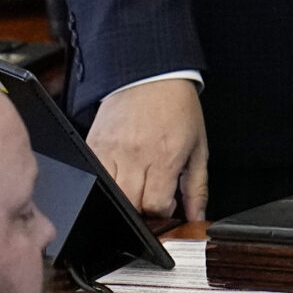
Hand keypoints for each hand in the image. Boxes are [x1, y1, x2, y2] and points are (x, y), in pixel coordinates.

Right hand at [89, 77, 208, 222]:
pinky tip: (121, 172)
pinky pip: (94, 175)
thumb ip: (197, 187)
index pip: (154, 205)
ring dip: (124, 197)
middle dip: (142, 209)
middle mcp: (134, 155)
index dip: (162, 212)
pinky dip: (107, 181)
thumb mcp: (198, 148)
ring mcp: (110, 150)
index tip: (166, 203)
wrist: (151, 75)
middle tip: (152, 195)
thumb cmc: (178, 109)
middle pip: (130, 204)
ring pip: (109, 193)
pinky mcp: (93, 143)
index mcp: (163, 157)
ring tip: (137, 185)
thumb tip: (196, 216)